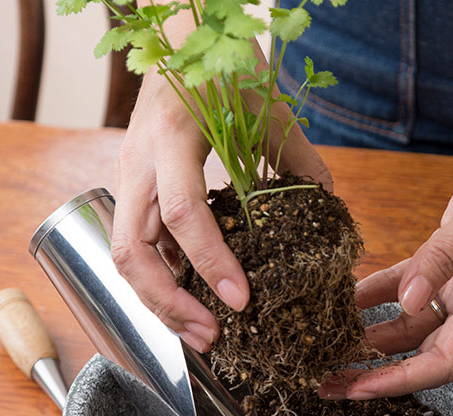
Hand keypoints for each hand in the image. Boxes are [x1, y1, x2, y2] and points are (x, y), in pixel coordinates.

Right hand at [110, 72, 331, 351]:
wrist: (181, 41)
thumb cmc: (225, 69)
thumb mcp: (269, 110)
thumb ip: (300, 162)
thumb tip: (327, 210)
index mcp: (171, 138)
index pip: (182, 213)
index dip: (210, 262)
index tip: (241, 300)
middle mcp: (137, 162)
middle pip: (132, 252)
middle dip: (168, 304)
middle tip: (211, 337)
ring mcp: (128, 178)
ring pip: (124, 257)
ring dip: (159, 303)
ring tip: (200, 335)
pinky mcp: (132, 191)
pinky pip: (136, 247)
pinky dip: (160, 282)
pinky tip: (190, 306)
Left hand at [319, 102, 452, 398]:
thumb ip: (445, 255)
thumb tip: (408, 300)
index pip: (445, 360)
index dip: (401, 381)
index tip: (360, 388)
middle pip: (419, 353)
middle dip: (374, 371)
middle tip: (326, 380)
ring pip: (406, 323)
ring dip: (369, 337)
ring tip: (324, 344)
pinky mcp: (445, 255)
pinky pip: (404, 284)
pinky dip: (375, 293)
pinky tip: (344, 297)